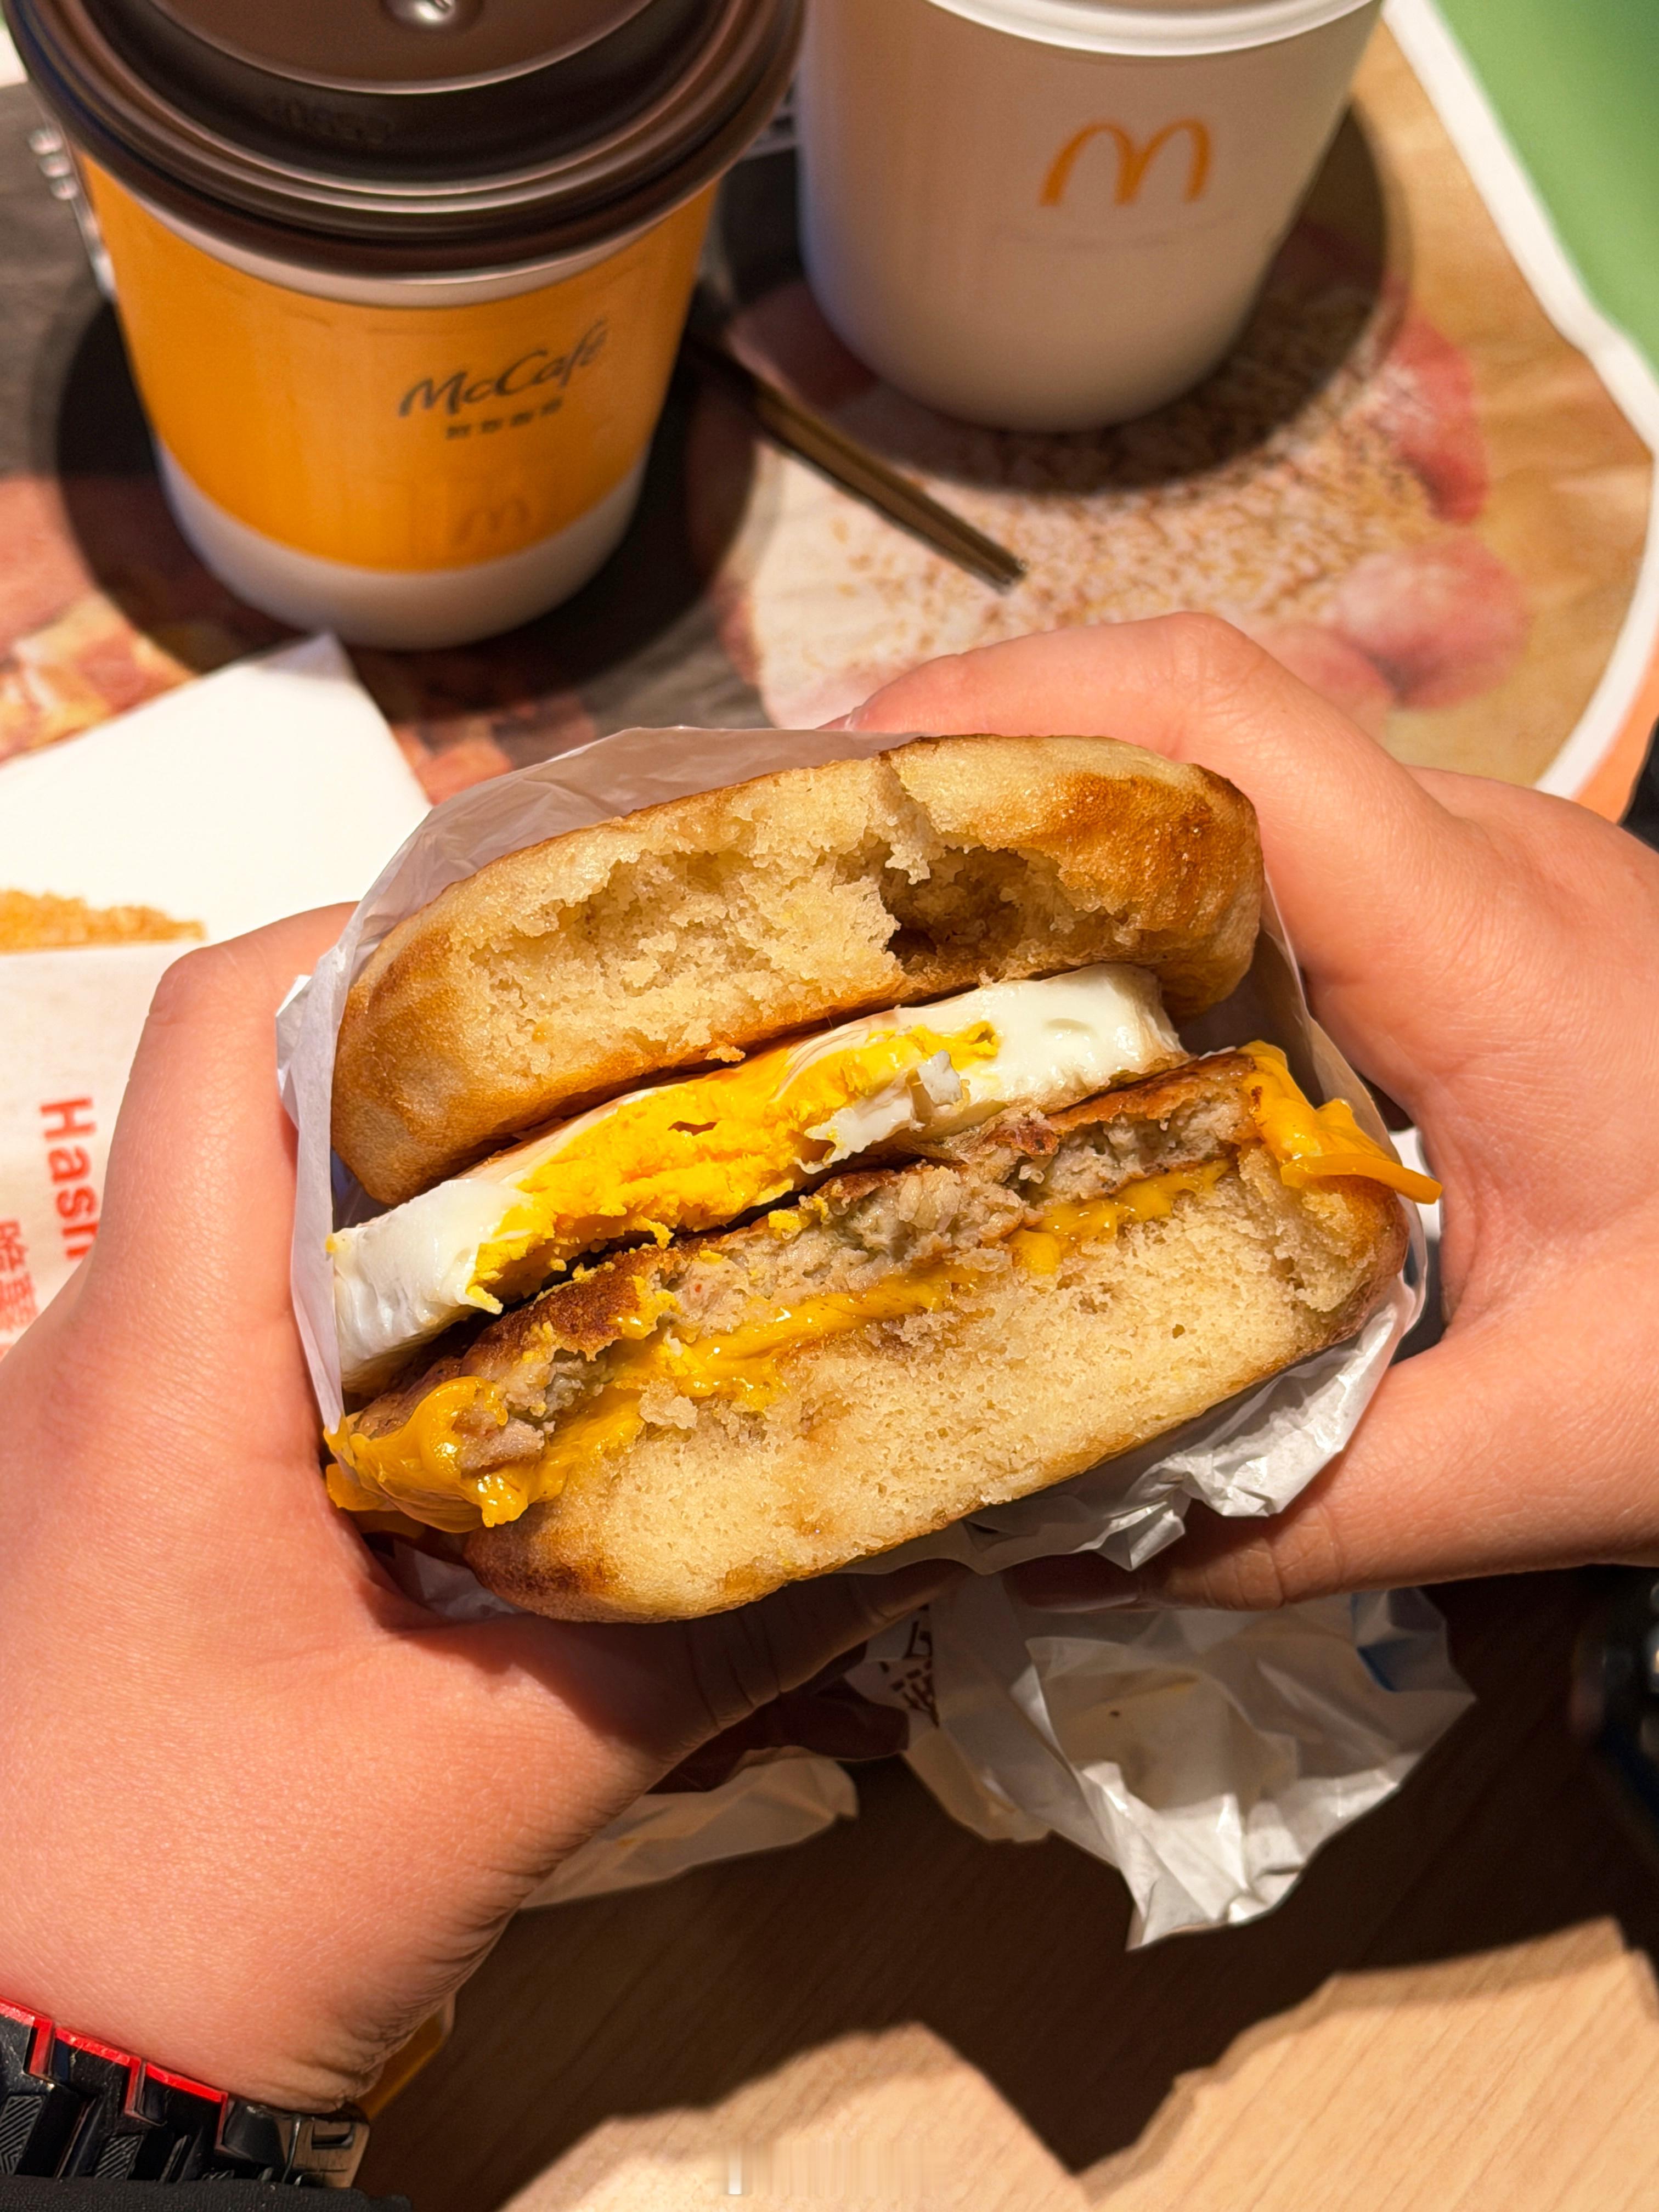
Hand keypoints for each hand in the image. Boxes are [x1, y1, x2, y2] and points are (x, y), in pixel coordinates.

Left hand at [0, 913, 953, 2110]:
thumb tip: (919, 1523)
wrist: (10, 2088)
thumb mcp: (488, 1779)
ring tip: (617, 1190)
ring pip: (260, 1214)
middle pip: (263, 1096)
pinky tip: (518, 1365)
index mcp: (157, 1357)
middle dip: (460, 1058)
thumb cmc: (205, 1911)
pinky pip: (251, 1333)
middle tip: (653, 1064)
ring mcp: (93, 1424)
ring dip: (429, 1191)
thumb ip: (707, 1639)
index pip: (234, 1029)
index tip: (580, 939)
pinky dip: (385, 1310)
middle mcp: (100, 1349)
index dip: (397, 933)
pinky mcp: (116, 1499)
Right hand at [845, 614, 1658, 1608]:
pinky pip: (1271, 850)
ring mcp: (1479, 871)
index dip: (1011, 710)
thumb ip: (1303, 1512)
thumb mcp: (1557, 1454)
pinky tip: (1054, 1002)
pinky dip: (1135, 888)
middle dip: (981, 769)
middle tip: (811, 893)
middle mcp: (1475, 857)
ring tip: (890, 945)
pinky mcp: (1473, 916)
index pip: (1225, 716)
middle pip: (1189, 716)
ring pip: (1224, 771)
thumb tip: (1054, 1540)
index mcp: (1484, 938)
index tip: (838, 785)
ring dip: (1052, 827)